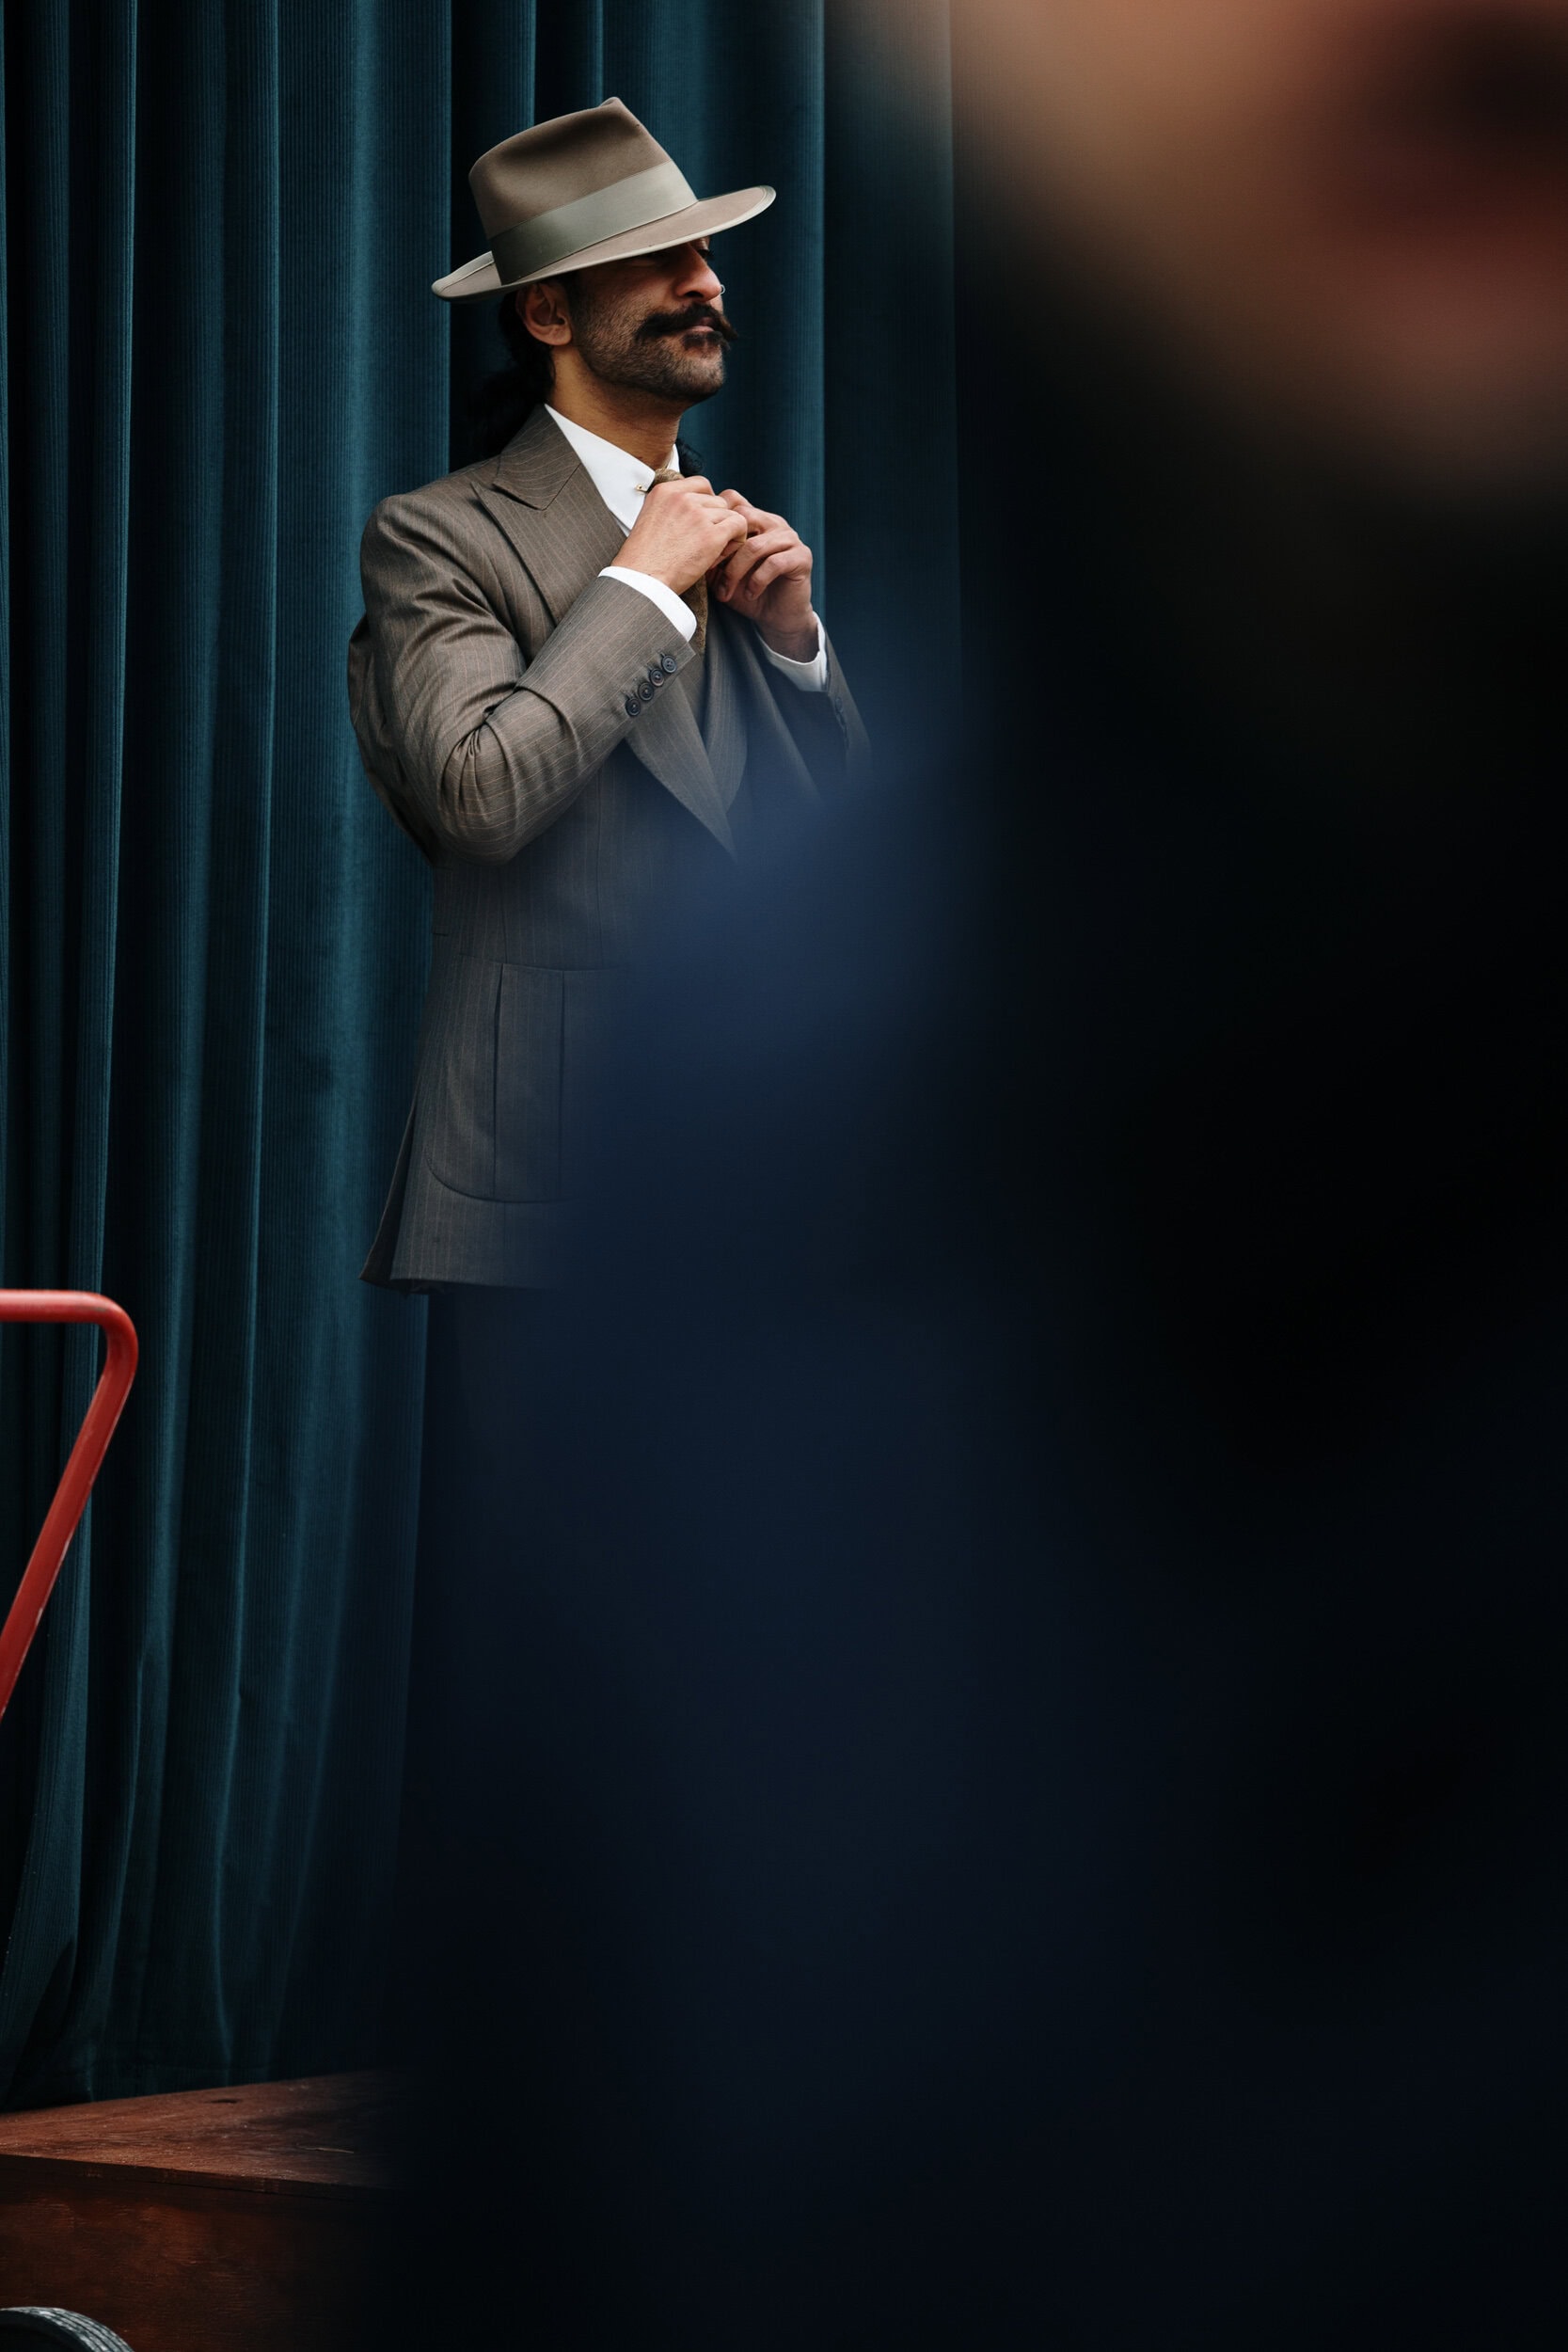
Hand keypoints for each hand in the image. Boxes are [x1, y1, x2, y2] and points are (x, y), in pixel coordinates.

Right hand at [617, 474, 747, 596]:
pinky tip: (722, 554)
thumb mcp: (650, 520)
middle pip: (717, 500)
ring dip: (726, 532)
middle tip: (705, 542)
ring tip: (711, 552)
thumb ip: (672, 509)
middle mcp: (682, 498)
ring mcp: (697, 515)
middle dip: (716, 520)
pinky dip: (736, 540)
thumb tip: (697, 510)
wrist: (641, 580)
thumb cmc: (644, 560)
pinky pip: (739, 525)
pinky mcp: (711, 535)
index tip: (703, 520)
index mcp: (664, 492)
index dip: (707, 503)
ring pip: (729, 513)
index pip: (701, 484)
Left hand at [712, 492, 819, 660]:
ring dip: (735, 572)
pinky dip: (757, 581)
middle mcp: (773, 523)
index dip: (715, 519)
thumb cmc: (748, 592)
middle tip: (710, 571)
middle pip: (743, 517)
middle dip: (722, 547)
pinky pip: (774, 563)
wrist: (778, 617)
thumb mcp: (724, 573)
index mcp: (755, 519)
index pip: (733, 498)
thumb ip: (711, 556)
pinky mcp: (802, 557)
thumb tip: (689, 545)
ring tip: (726, 592)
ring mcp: (790, 538)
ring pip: (755, 545)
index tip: (702, 549)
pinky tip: (750, 594)